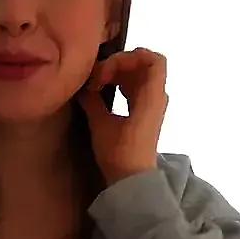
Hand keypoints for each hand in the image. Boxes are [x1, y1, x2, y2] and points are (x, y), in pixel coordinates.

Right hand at [80, 47, 167, 184]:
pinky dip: (119, 84)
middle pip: (142, 64)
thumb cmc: (119, 154)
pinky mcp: (144, 113)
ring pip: (137, 76)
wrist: (131, 181)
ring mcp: (151, 105)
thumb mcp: (102, 125)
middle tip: (95, 78)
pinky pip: (134, 88)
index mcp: (153, 97)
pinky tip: (101, 92)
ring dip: (116, 74)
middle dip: (117, 65)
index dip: (129, 57)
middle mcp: (157, 97)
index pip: (153, 59)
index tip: (106, 70)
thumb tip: (82, 85)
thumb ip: (93, 100)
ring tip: (94, 84)